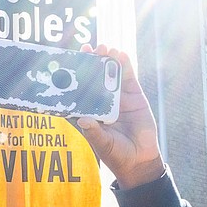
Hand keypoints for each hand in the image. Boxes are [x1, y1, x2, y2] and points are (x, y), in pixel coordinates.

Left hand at [76, 44, 163, 188]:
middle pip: (92, 78)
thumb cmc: (116, 154)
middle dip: (90, 63)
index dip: (72, 78)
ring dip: (106, 60)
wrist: (140, 159)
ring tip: (104, 47)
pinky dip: (124, 66)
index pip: (77, 92)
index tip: (66, 64)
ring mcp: (117, 98)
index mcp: (88, 112)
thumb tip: (83, 119)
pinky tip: (120, 55)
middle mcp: (100, 102)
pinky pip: (127, 78)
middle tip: (87, 49)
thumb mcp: (103, 144)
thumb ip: (94, 132)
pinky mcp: (133, 96)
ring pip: (110, 75)